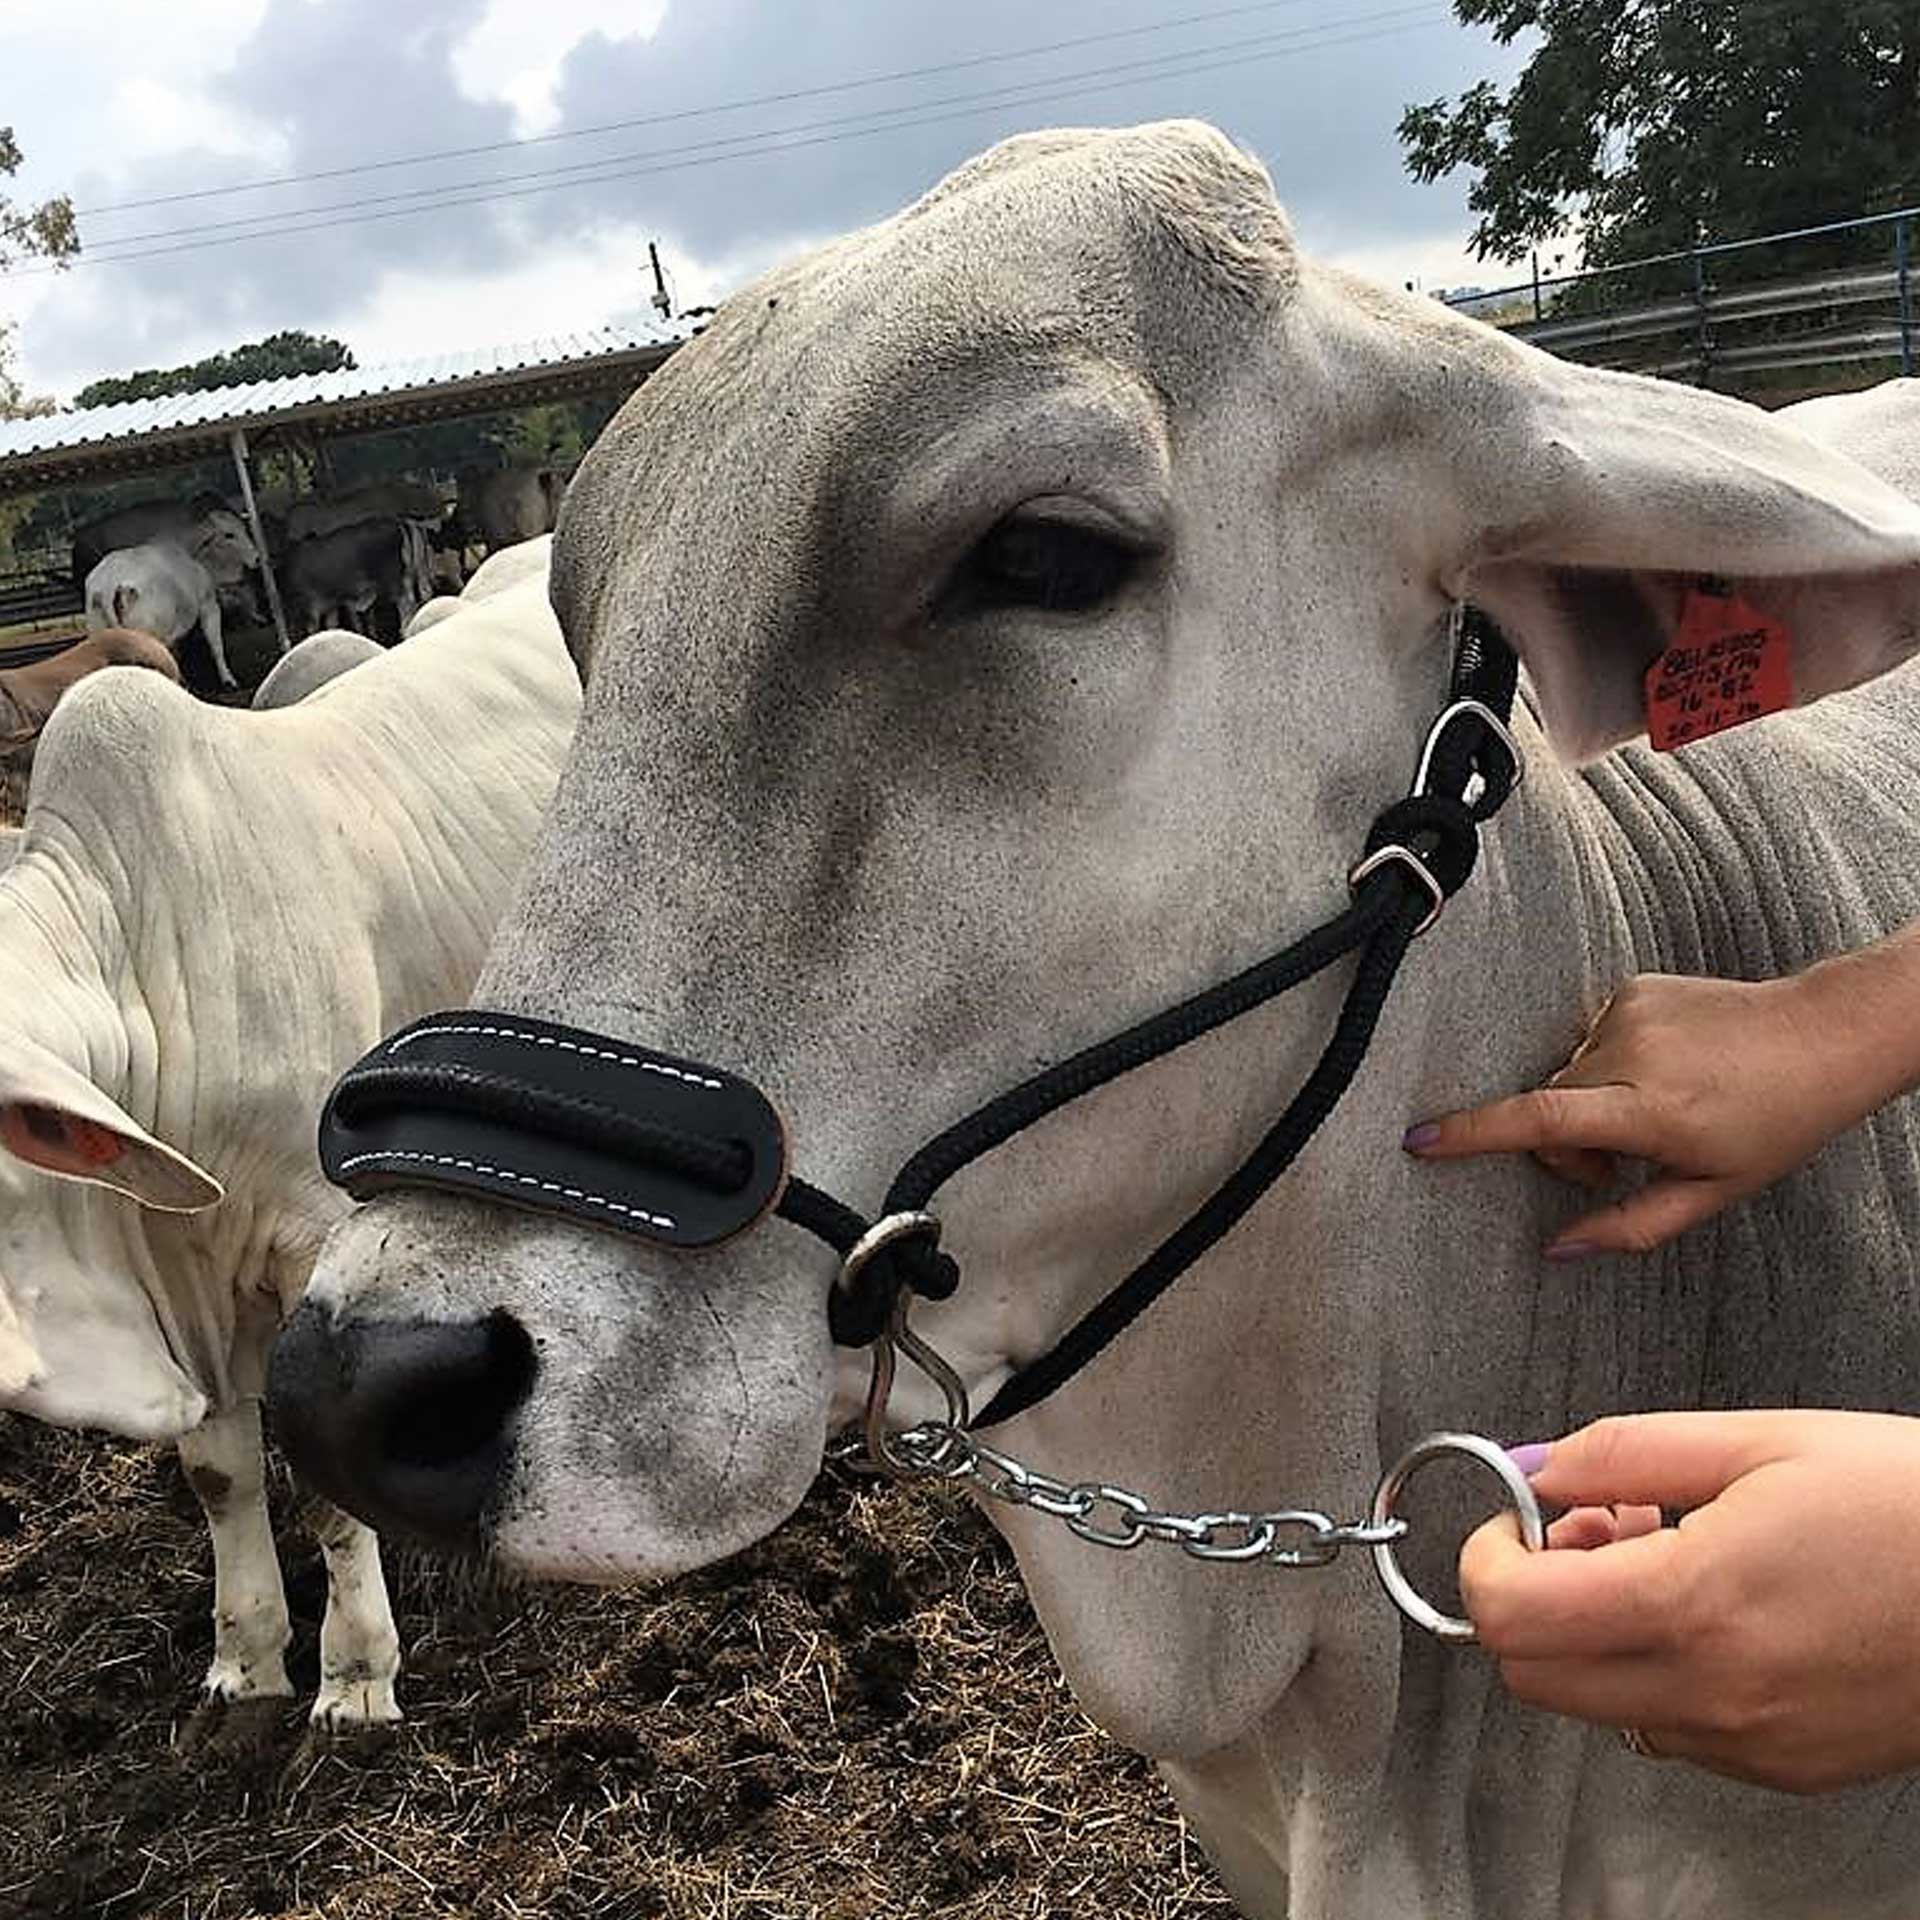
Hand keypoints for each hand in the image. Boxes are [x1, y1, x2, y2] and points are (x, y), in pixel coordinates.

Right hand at [1404, 971, 1884, 1256]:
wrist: (1822, 1036)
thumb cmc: (1776, 1122)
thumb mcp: (1712, 1192)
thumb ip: (1630, 1227)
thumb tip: (1558, 1249)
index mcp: (1652, 1110)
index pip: (1542, 1119)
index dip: (1474, 1132)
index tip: (1420, 1141)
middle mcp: (1634, 1054)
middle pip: (1548, 1105)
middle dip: (1566, 1143)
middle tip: (1620, 1163)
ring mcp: (1631, 1013)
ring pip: (1566, 1074)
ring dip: (1587, 1102)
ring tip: (1650, 1110)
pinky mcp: (1632, 988)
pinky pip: (1589, 1038)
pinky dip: (1609, 1064)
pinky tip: (1659, 1069)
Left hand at [1462, 1412, 1919, 1792]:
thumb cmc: (1910, 1502)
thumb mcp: (1759, 1440)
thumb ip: (1624, 1453)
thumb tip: (1532, 1467)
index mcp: (1696, 1603)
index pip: (1510, 1616)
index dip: (1485, 1557)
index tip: (1513, 1516)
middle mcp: (1714, 1693)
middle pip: (1531, 1675)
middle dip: (1528, 1594)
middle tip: (1587, 1527)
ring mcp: (1750, 1744)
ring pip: (1594, 1704)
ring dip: (1590, 1630)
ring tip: (1660, 1551)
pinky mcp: (1784, 1767)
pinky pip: (1666, 1727)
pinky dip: (1651, 1666)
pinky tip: (1709, 1603)